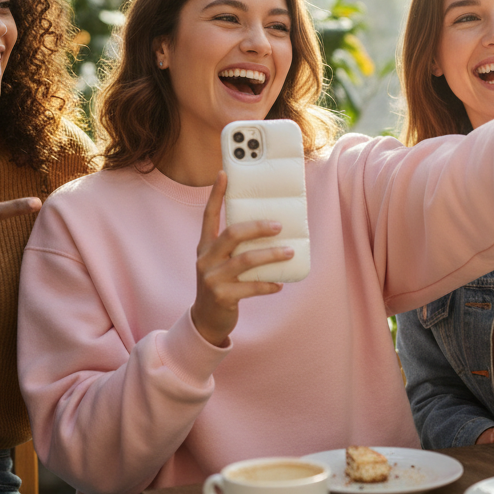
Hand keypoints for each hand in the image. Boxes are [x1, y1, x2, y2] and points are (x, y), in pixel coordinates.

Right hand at [190, 172, 286, 346]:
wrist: (206, 320)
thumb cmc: (220, 285)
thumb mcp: (220, 263)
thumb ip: (235, 248)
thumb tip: (270, 230)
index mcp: (204, 247)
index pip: (209, 215)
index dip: (216, 194)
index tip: (224, 173)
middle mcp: (205, 259)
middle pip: (232, 234)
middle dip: (257, 227)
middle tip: (279, 225)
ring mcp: (212, 278)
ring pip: (245, 260)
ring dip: (271, 255)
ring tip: (289, 252)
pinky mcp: (222, 296)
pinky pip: (251, 287)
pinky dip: (268, 284)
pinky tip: (279, 284)